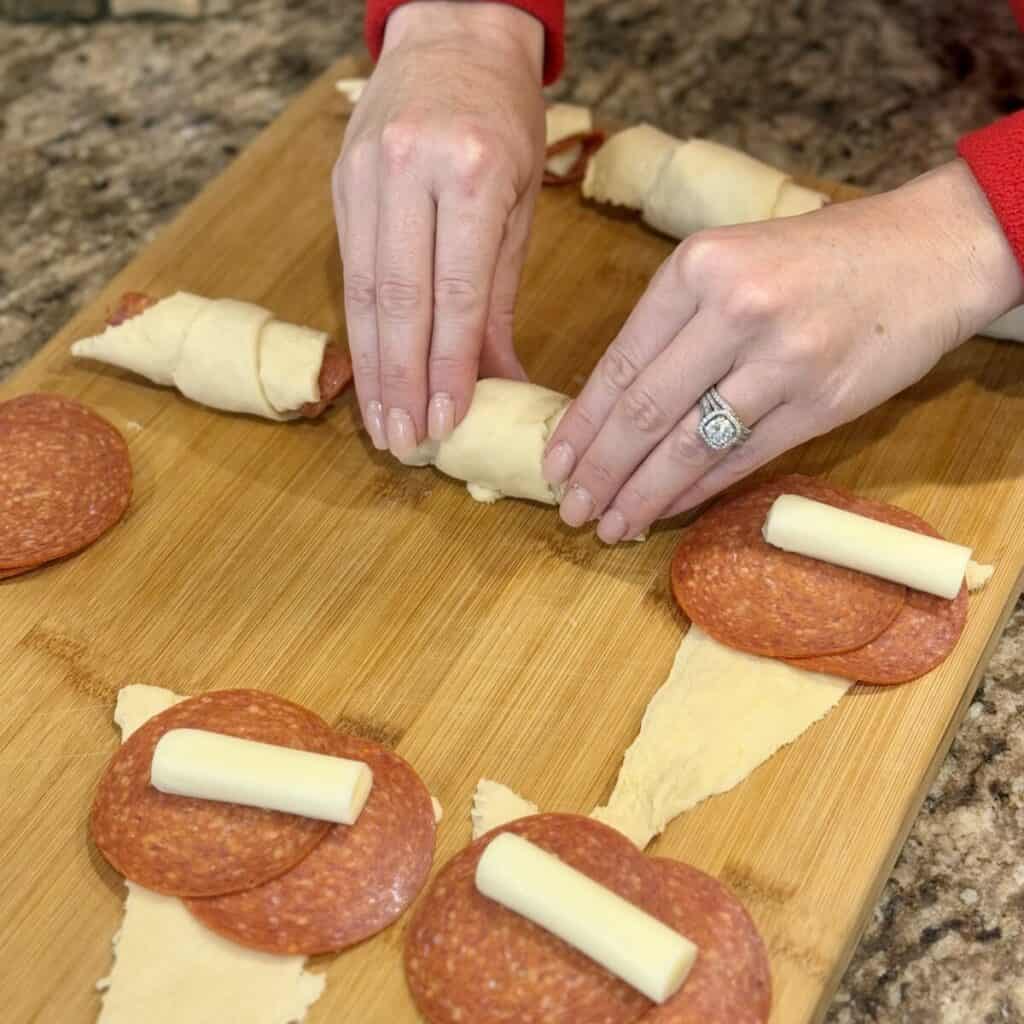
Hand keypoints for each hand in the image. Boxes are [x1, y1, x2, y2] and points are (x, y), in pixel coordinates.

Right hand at [333, 2, 544, 456]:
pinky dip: (361, 330)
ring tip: (381, 423)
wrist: (451, 36)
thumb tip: (502, 382)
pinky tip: (368, 372)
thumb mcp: (522, 203)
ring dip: (372, 368)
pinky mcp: (341, 186)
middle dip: (402, 382)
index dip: (449, 366)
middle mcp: (412, 172)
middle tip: (405, 444)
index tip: (447, 421)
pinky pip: (351, 272)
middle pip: (400, 301)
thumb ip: (502, 298)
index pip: (456, 293)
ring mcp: (367, 176)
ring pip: (365, 293)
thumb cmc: (503, 121)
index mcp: (474, 172)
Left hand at [543, 159, 1023, 542]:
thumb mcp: (730, 261)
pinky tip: (665, 510)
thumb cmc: (817, 258)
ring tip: (610, 523)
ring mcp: (782, 360)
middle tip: (571, 509)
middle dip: (600, 470)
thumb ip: (674, 325)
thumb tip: (612, 406)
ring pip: (690, 446)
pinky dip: (696, 491)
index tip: (555, 464)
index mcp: (698, 268)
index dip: (581, 424)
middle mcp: (736, 310)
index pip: (620, 364)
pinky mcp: (822, 403)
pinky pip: (742, 460)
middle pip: (645, 412)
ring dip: (642, 494)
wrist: (928, 252)